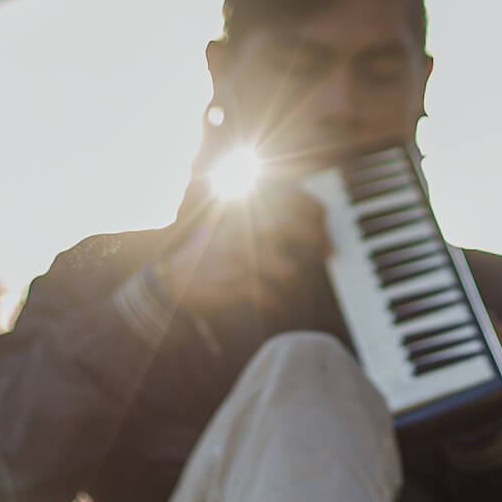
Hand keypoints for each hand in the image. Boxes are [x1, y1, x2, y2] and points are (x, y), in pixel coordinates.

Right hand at [157, 174, 329, 320]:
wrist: (171, 279)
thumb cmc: (207, 252)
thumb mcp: (229, 222)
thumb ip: (258, 214)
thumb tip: (299, 214)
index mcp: (245, 210)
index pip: (290, 198)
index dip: (314, 207)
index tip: (324, 218)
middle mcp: (246, 228)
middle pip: (298, 227)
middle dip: (320, 240)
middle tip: (330, 251)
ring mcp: (243, 257)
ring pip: (290, 271)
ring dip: (299, 282)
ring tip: (295, 286)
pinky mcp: (237, 284)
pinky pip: (272, 297)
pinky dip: (279, 304)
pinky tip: (277, 304)